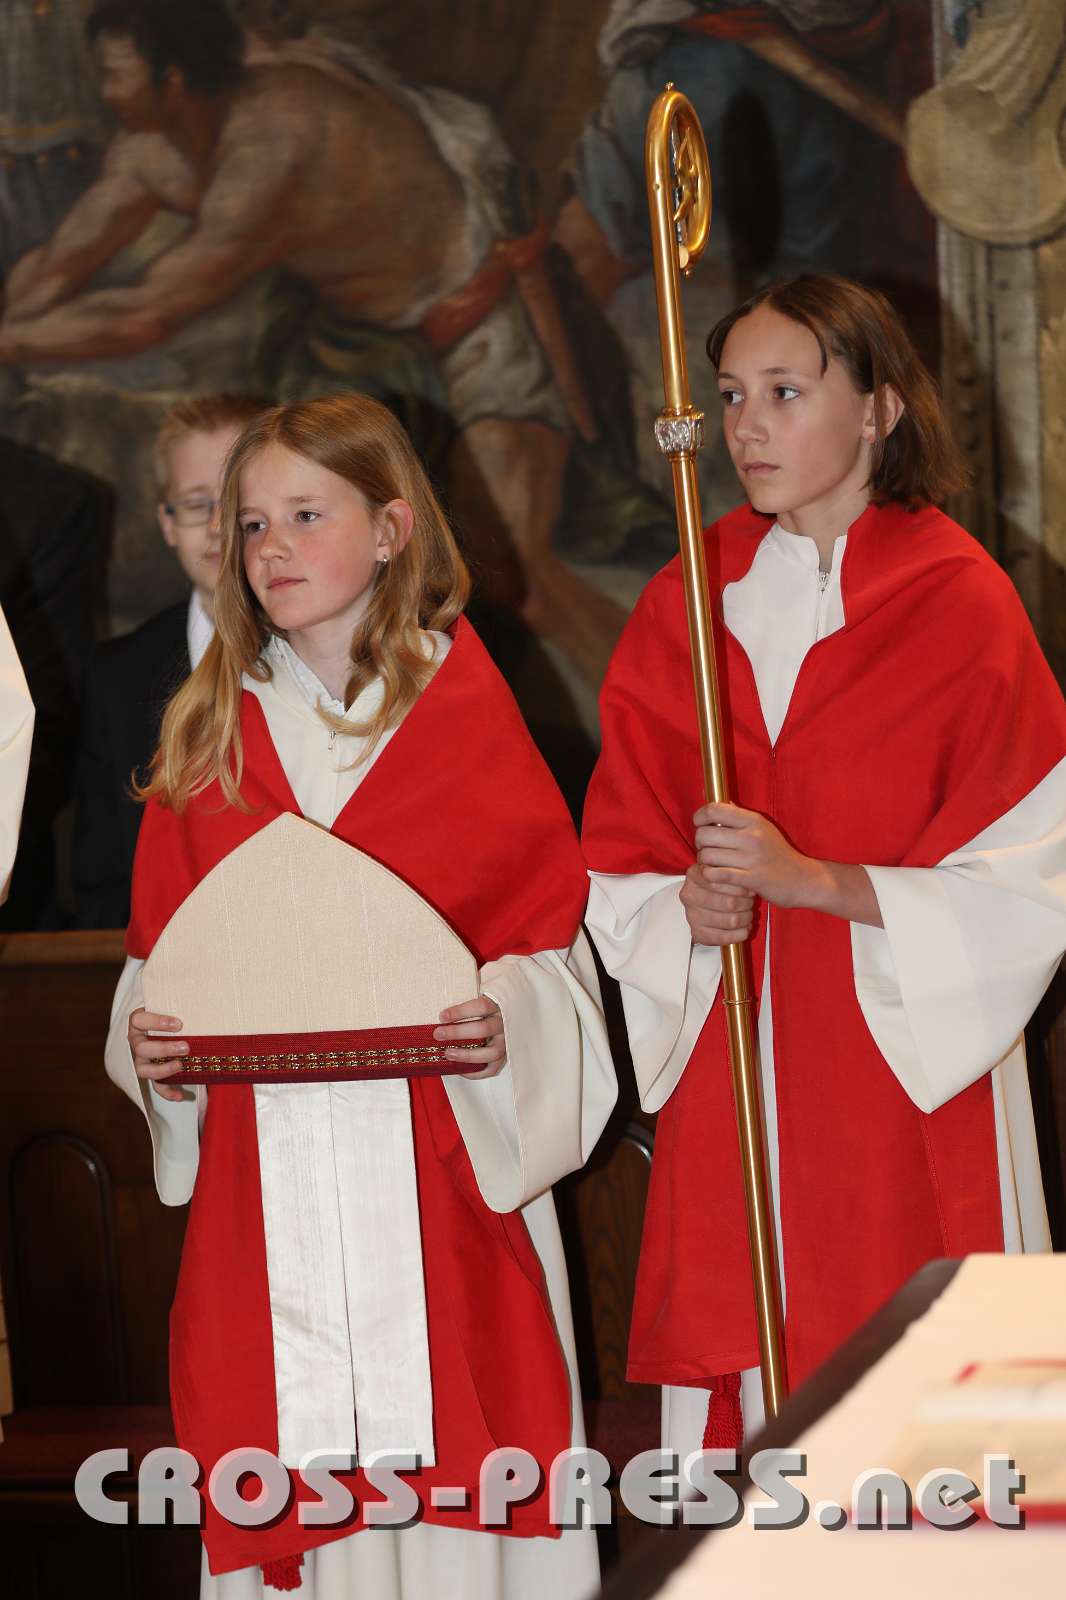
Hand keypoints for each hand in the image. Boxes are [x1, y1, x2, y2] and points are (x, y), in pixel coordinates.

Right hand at [128, 1007, 188, 1102]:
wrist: (176, 1028)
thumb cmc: (176, 1014)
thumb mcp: (177, 1007)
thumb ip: (184, 1003)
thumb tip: (208, 997)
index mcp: (140, 1023)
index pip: (138, 1020)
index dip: (156, 1022)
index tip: (179, 1024)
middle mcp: (138, 1042)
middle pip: (142, 1048)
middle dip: (164, 1048)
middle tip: (186, 1047)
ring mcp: (142, 1060)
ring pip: (144, 1070)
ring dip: (162, 1070)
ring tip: (181, 1066)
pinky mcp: (152, 1075)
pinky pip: (156, 1086)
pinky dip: (167, 1092)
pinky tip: (181, 1095)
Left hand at [434, 996, 505, 1079]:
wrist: (505, 1013)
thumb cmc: (486, 1006)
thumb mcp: (479, 995)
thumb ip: (464, 998)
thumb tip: (441, 1010)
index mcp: (498, 1005)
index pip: (481, 1007)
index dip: (461, 1012)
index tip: (442, 1016)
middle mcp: (504, 1024)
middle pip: (483, 1029)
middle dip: (458, 1033)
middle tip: (438, 1034)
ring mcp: (506, 1042)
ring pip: (491, 1052)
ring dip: (467, 1055)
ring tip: (448, 1053)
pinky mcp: (505, 1056)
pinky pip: (492, 1068)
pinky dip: (476, 1072)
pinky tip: (460, 1069)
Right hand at [680, 864, 754, 945]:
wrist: (705, 902)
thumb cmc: (719, 884)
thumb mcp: (722, 869)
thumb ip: (731, 868)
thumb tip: (747, 871)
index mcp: (694, 874)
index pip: (721, 881)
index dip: (741, 887)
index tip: (750, 890)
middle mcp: (689, 895)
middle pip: (729, 903)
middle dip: (746, 904)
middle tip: (750, 902)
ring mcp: (691, 915)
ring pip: (731, 920)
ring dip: (746, 918)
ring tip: (748, 914)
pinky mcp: (696, 933)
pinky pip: (724, 937)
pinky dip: (740, 934)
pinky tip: (744, 928)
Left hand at [694, 802, 823, 909]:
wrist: (803, 879)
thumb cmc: (777, 853)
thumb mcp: (761, 828)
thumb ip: (736, 815)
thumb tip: (711, 796)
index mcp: (754, 821)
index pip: (714, 809)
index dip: (699, 816)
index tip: (700, 824)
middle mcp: (752, 837)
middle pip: (705, 834)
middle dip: (700, 843)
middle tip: (707, 848)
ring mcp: (752, 859)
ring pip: (707, 856)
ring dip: (704, 862)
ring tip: (713, 863)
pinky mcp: (751, 879)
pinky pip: (715, 874)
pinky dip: (710, 876)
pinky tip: (717, 876)